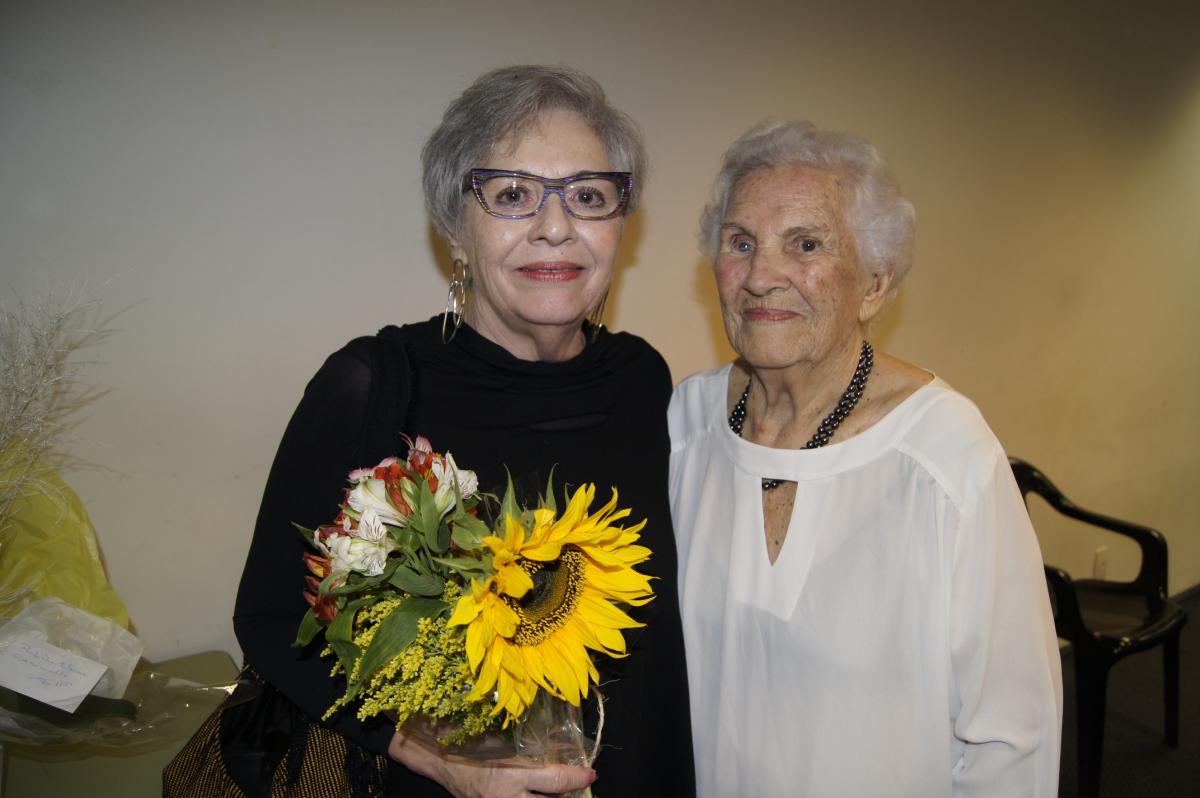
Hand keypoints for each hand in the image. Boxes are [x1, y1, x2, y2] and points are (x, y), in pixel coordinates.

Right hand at [388, 729, 596, 797]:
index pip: (556, 780)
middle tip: (580, 786)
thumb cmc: (472, 741)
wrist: (440, 759)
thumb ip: (529, 750)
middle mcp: (507, 796)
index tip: (591, 773)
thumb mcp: (502, 741)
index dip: (578, 778)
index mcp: (511, 772)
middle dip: (569, 797)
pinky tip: (535, 796)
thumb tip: (559, 752)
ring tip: (560, 794)